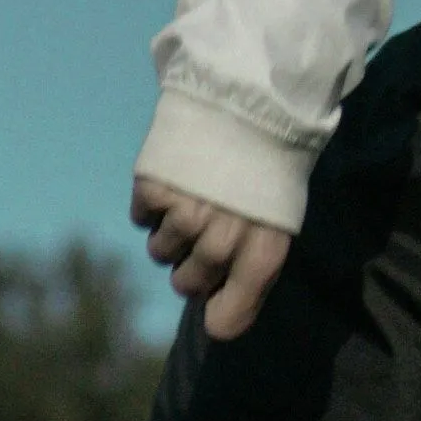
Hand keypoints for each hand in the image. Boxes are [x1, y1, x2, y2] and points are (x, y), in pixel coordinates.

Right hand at [134, 174, 293, 338]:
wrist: (249, 100)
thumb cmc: (268, 168)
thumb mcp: (278, 222)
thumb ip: (250, 269)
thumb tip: (216, 320)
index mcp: (261, 254)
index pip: (228, 318)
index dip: (218, 314)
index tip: (214, 300)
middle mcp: (223, 242)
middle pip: (186, 285)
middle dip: (191, 264)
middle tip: (205, 228)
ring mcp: (185, 216)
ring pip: (160, 252)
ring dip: (170, 232)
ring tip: (192, 196)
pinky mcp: (155, 190)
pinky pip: (141, 218)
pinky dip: (151, 204)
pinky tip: (175, 179)